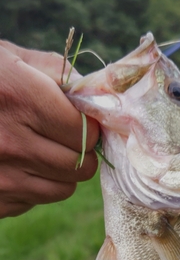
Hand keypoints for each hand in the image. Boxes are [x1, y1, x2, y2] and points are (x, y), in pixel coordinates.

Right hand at [0, 41, 99, 217]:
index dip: (90, 127)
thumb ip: (52, 71)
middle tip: (69, 140)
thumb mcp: (5, 57)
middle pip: (80, 167)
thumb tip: (90, 93)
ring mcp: (0, 177)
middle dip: (82, 153)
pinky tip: (15, 166)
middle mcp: (11, 143)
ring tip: (43, 153)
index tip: (84, 122)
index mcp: (19, 100)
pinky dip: (33, 187)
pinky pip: (33, 201)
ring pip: (62, 189)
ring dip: (61, 173)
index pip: (85, 132)